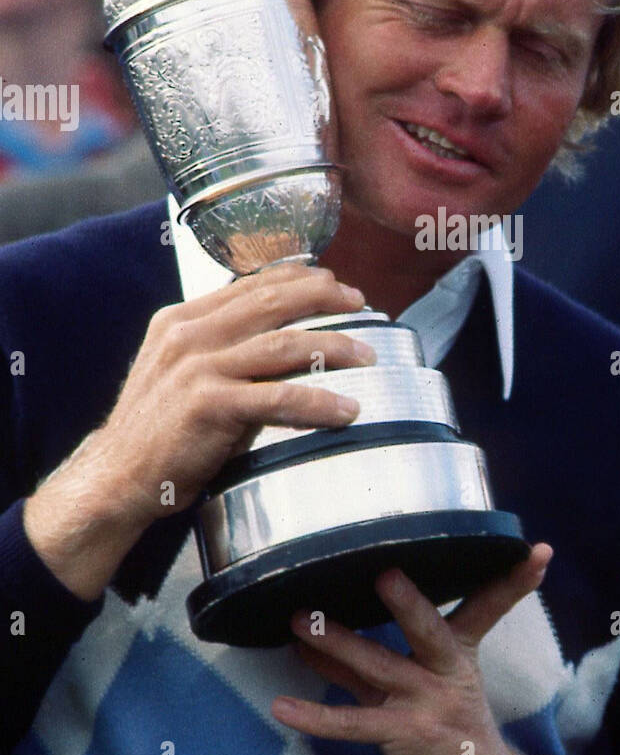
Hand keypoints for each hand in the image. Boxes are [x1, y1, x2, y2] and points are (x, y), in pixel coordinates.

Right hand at [24, 262, 374, 599]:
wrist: (117, 477)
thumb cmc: (159, 429)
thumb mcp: (183, 372)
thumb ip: (222, 350)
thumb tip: (284, 341)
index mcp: (181, 319)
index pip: (250, 283)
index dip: (299, 278)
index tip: (334, 281)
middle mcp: (188, 334)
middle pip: (272, 301)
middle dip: (325, 296)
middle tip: (362, 302)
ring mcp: (197, 368)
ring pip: (283, 344)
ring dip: (334, 346)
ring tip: (367, 354)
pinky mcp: (209, 404)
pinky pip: (279, 397)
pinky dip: (319, 401)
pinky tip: (346, 409)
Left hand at [272, 544, 554, 754]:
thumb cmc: (450, 732)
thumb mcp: (421, 686)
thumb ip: (371, 659)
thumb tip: (310, 634)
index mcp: (460, 653)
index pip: (488, 607)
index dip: (512, 582)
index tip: (537, 552)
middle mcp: (448, 673)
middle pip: (430, 630)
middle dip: (408, 603)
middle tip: (386, 573)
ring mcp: (429, 706)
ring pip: (379, 667)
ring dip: (337, 643)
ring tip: (300, 621)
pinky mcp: (407, 738)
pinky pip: (355, 723)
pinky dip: (316, 715)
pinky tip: (283, 706)